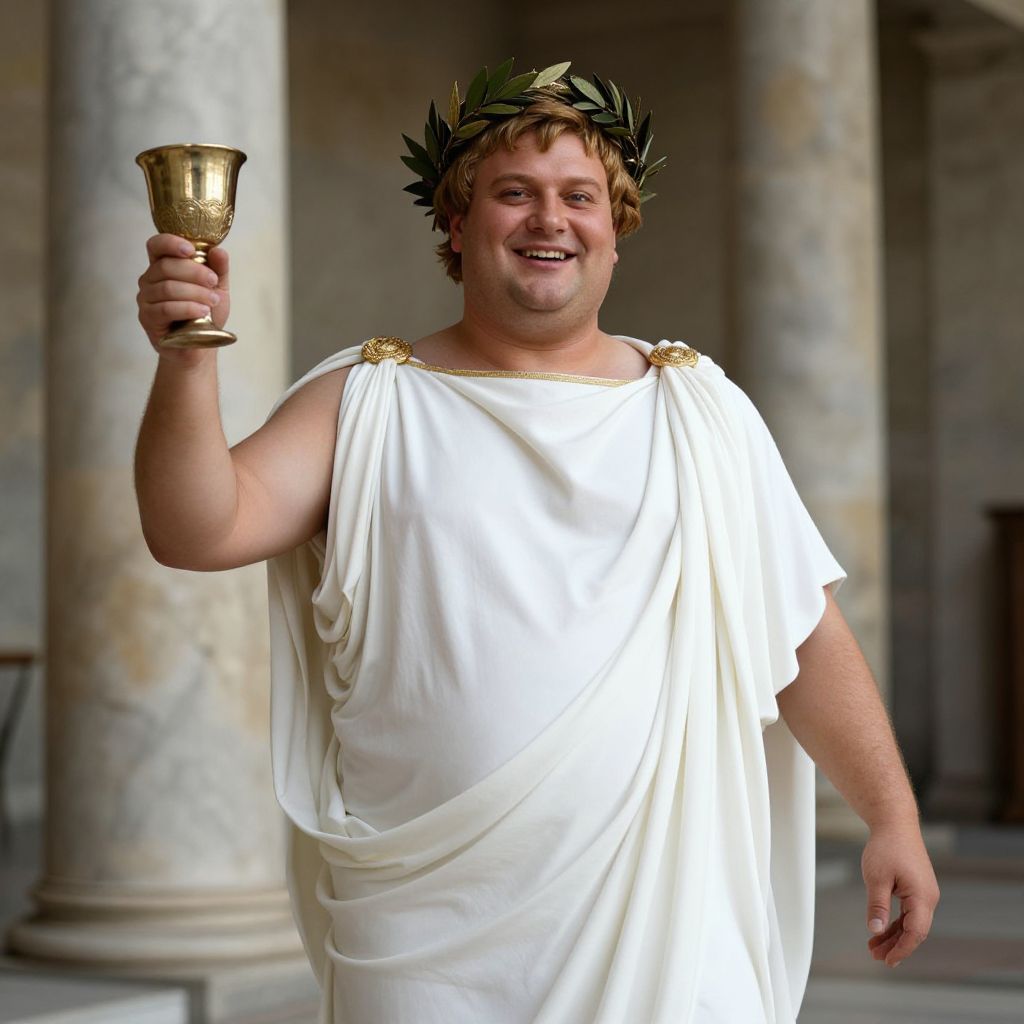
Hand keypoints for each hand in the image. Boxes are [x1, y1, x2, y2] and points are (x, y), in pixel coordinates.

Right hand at [136, 234, 231, 360]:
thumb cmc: (205, 315)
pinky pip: (165, 309)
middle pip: (166, 266)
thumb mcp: (217, 289)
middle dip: (194, 272)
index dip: (171, 243)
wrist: (200, 347)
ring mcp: (146, 299)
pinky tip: (202, 312)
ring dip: (194, 293)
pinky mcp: (147, 318)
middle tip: (213, 282)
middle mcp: (150, 280)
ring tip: (212, 301)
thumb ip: (219, 269)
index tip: (191, 250)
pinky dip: (187, 308)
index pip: (157, 246)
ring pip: (167, 288)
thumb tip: (219, 250)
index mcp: (163, 267)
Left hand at [862, 823, 939, 967]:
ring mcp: (924, 893)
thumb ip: (877, 906)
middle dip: (896, 945)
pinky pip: (908, 912)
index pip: (916, 932)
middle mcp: (928, 897)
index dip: (902, 949)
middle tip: (875, 956)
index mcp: (922, 896)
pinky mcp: (917, 888)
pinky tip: (882, 929)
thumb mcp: (877, 877)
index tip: (888, 960)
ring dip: (894, 935)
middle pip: (914, 930)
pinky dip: (895, 922)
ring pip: (911, 922)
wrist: (895, 823)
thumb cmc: (886, 846)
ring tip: (874, 947)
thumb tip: (876, 930)